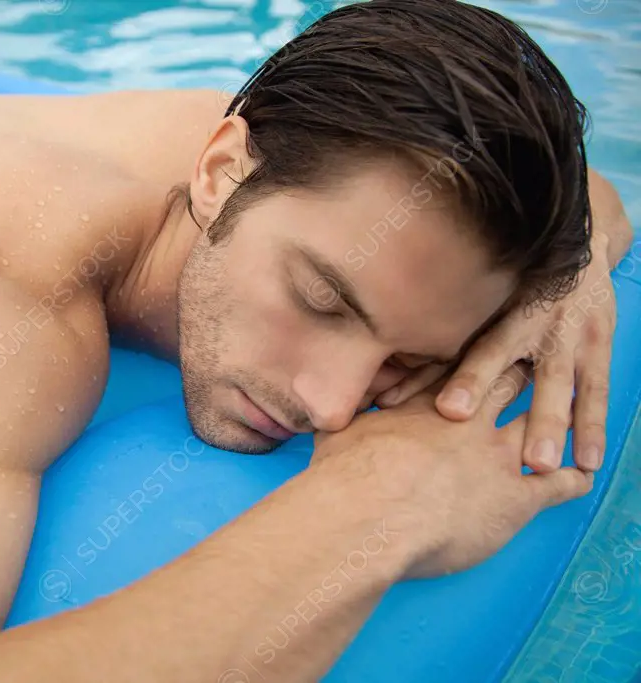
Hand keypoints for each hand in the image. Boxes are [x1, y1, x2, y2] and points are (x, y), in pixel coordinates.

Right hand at [314, 368, 593, 579]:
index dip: (476, 360)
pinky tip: (579, 475)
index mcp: (427, 403)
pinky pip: (560, 484)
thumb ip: (344, 413)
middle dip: (520, 373)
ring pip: (540, 423)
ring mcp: (497, 455)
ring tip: (561, 416)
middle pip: (508, 382)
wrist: (368, 514)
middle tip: (530, 368)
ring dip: (551, 419)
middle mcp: (470, 420)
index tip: (484, 352)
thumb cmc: (344, 476)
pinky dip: (573, 477)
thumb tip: (325, 401)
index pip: (461, 370)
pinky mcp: (517, 497)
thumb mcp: (337, 431)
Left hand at [376, 237, 615, 473]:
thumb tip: (386, 371)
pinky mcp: (599, 347)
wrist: (580, 245)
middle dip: (506, 407)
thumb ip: (443, 333)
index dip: (465, 379)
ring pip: (560, 384)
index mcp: (498, 310)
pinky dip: (592, 427)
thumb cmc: (515, 282)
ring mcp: (571, 335)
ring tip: (542, 464)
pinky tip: (588, 462)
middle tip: (472, 434)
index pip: (478, 348)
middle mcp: (534, 321)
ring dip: (553, 426)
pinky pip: (595, 391)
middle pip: (514, 366)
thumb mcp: (483, 294)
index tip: (447, 411)